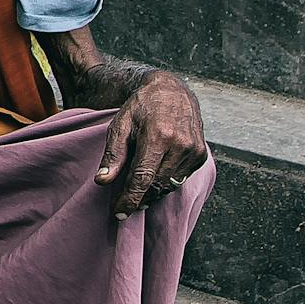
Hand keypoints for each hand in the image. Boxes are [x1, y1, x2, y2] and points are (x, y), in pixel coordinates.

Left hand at [95, 72, 207, 218]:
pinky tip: (154, 176)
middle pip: (157, 185)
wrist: (172, 91)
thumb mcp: (121, 125)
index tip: (119, 212)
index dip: (130, 198)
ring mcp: (194, 150)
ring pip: (169, 185)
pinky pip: (180, 179)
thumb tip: (103, 181)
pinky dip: (165, 183)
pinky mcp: (201, 155)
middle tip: (123, 204)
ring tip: (136, 190)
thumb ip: (113, 155)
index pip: (143, 178)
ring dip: (152, 192)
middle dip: (139, 198)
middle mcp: (181, 144)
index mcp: (159, 136)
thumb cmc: (141, 107)